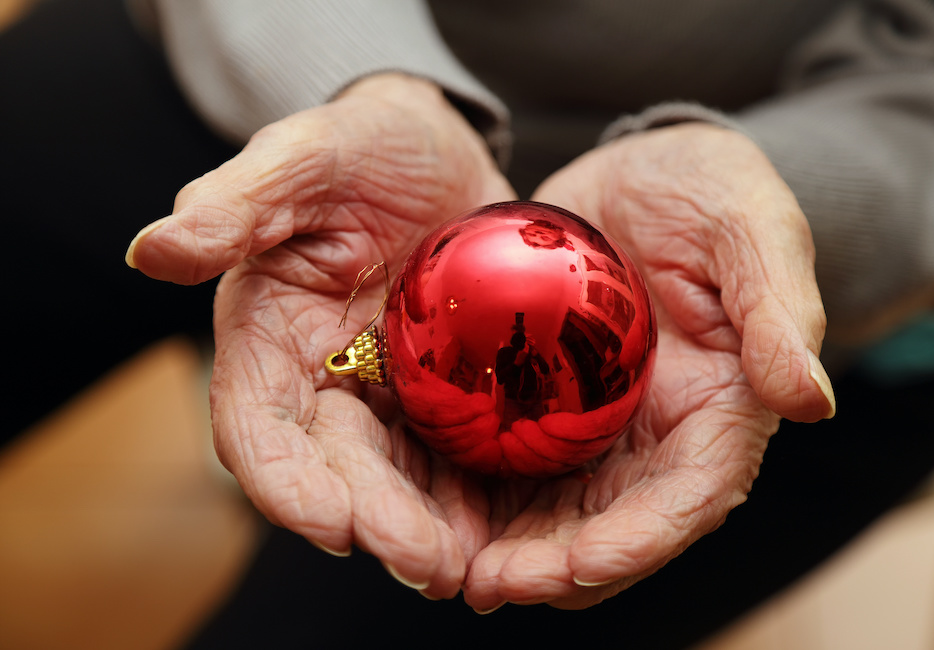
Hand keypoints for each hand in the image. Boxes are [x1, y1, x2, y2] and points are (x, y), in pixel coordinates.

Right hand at [126, 73, 515, 598]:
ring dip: (423, 530)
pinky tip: (504, 529)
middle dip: (373, 523)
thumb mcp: (305, 155)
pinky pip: (453, 453)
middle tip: (426, 566)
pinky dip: (471, 496)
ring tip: (465, 570)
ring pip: (395, 478)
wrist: (435, 147)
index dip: (286, 481)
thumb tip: (153, 251)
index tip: (330, 524)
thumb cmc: (362, 142)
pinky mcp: (445, 390)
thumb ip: (237, 204)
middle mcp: (321, 378)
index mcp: (268, 335)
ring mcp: (387, 390)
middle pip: (335, 469)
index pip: (259, 425)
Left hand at [461, 123, 834, 609]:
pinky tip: (429, 502)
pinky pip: (515, 455)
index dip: (639, 540)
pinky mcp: (553, 399)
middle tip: (490, 586)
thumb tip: (810, 401)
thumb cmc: (716, 194)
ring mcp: (604, 423)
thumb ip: (779, 310)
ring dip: (513, 548)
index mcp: (722, 410)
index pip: (689, 496)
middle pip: (615, 523)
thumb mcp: (755, 230)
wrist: (651, 174)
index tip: (579, 565)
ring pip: (560, 507)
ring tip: (455, 571)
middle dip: (558, 567)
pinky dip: (480, 489)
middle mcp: (661, 435)